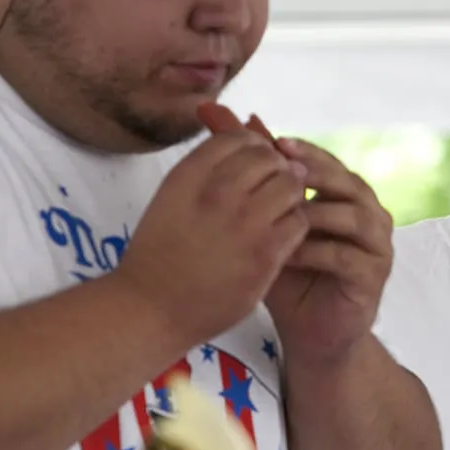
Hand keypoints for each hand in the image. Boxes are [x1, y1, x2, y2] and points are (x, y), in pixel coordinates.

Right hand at [114, 122, 308, 345]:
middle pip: (267, 157)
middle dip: (275, 167)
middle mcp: (217, 192)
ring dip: (289, 194)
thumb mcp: (170, 198)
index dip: (253, 146)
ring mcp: (243, 223)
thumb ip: (204, 172)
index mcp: (188, 175)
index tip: (255, 163)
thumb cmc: (157, 256)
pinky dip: (295, 224)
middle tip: (274, 186)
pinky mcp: (265, 254)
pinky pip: (298, 221)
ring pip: (290, 185)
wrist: (151, 310)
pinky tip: (282, 235)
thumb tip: (244, 143)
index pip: (237, 139)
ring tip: (279, 210)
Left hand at [262, 139, 392, 363]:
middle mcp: (369, 213)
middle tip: (281, 164)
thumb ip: (252, 174)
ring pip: (352, 214)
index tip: (268, 139)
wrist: (309, 333)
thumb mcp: (264, 223)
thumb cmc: (288, 274)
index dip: (299, 148)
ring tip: (280, 210)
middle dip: (313, 170)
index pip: (325, 161)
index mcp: (345, 195)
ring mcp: (377, 245)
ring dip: (315, 210)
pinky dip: (317, 251)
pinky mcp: (375, 276)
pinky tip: (287, 252)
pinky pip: (347, 255)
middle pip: (346, 180)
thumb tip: (226, 116)